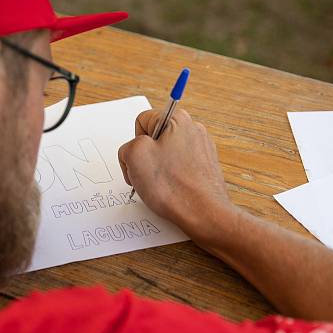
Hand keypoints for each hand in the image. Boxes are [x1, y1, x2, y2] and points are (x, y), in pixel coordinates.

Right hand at [117, 109, 232, 231]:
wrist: (203, 213)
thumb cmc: (173, 186)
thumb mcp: (133, 156)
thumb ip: (127, 146)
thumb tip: (133, 153)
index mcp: (177, 119)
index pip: (142, 122)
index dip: (134, 143)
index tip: (140, 160)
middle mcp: (193, 129)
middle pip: (154, 139)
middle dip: (146, 158)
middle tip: (148, 175)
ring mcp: (202, 149)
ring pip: (166, 155)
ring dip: (158, 170)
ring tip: (162, 185)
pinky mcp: (205, 167)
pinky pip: (179, 168)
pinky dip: (172, 178)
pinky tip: (172, 190)